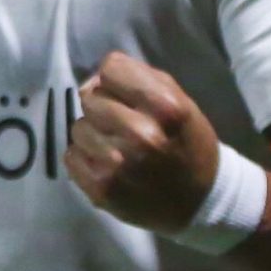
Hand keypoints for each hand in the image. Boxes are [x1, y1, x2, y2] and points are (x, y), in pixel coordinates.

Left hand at [63, 52, 218, 234]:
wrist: (199, 202)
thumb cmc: (189, 144)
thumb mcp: (179, 101)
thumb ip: (138, 78)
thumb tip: (91, 81)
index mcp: (165, 107)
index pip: (111, 68)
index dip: (117, 79)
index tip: (127, 95)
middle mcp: (140, 134)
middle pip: (90, 98)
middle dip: (104, 107)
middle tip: (123, 125)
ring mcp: (118, 163)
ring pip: (78, 127)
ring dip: (94, 134)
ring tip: (117, 147)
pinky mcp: (100, 188)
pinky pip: (71, 156)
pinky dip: (86, 158)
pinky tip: (108, 165)